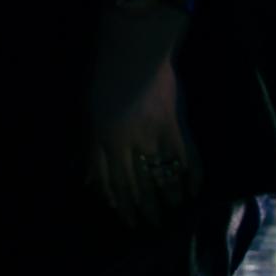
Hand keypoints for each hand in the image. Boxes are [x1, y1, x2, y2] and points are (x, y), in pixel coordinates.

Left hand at [88, 14, 200, 228]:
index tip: (124, 216)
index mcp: (99, 140)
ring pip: (160, 180)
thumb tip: (83, 173)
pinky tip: (193, 192)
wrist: (134, 50)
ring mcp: (151, 138)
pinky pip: (186, 162)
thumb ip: (86, 143)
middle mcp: (123, 145)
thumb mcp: (87, 110)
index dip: (116, 203)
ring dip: (167, 201)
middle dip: (142, 210)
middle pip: (134, 187)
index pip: (107, 182)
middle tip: (151, 225)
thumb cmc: (105, 77)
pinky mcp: (175, 128)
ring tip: (172, 214)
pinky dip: (191, 180)